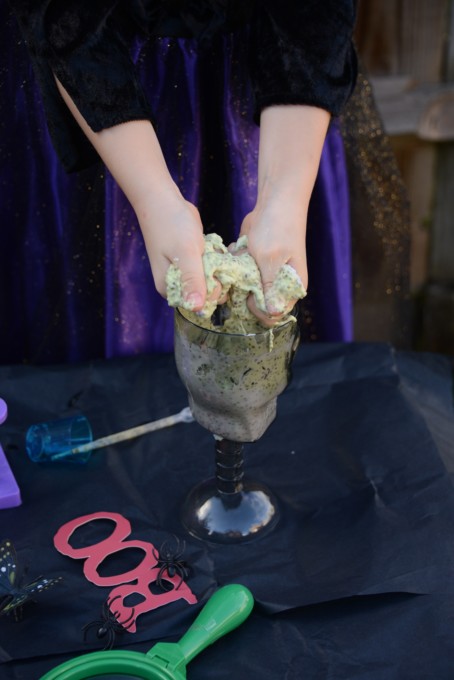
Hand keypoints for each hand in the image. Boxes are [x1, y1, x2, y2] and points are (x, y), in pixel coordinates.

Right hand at [135, 191, 224, 311]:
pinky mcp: (193, 263)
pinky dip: (215, 259)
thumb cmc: (172, 226)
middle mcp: (177, 285)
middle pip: (208, 294)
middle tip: (212, 256)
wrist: (163, 201)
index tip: (214, 270)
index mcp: (170, 289)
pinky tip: (211, 247)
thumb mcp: (186, 254)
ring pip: (211, 280)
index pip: (200, 305)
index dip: (213, 291)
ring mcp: (185, 274)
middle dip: (217, 277)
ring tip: (210, 250)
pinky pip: (210, 269)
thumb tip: (197, 310)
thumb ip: (193, 281)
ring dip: (217, 267)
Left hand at [238, 192, 307, 326]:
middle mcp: (279, 285)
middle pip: (256, 303)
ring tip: (242, 255)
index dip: (257, 310)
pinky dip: (236, 262)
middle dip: (243, 289)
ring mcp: (265, 274)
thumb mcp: (270, 259)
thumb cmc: (279, 228)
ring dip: (238, 273)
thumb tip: (273, 313)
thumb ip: (269, 287)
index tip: (248, 295)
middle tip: (241, 272)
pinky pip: (239, 273)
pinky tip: (240, 247)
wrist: (276, 202)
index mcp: (291, 287)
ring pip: (244, 288)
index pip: (273, 315)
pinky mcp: (253, 264)